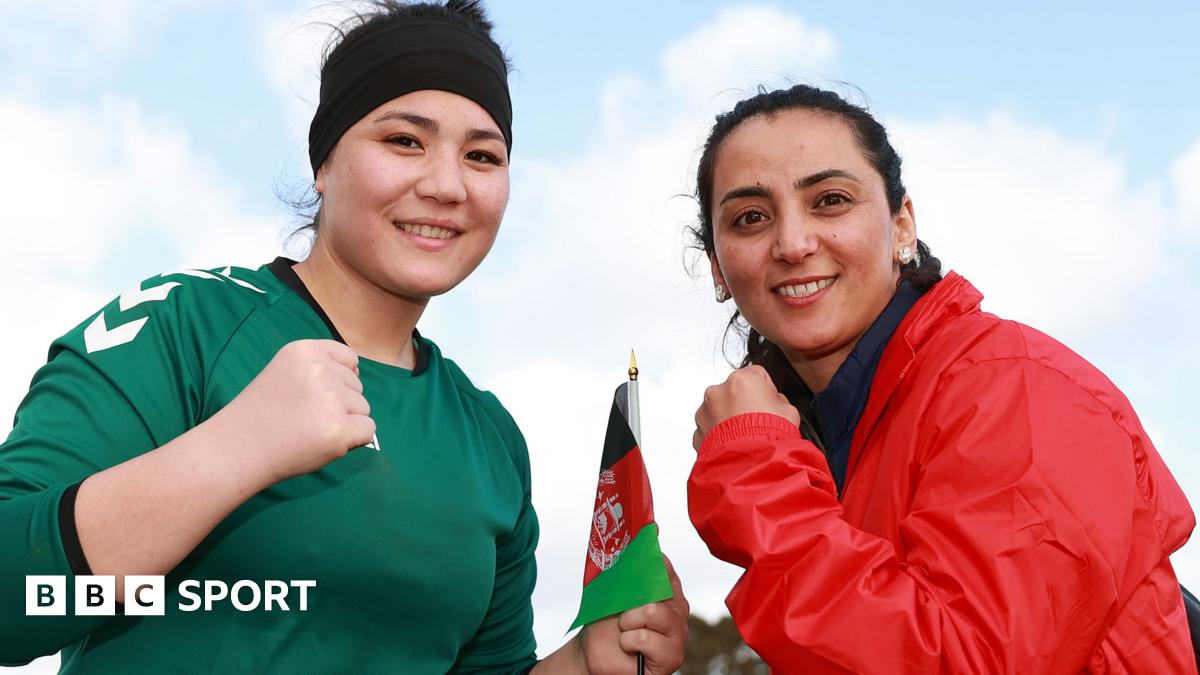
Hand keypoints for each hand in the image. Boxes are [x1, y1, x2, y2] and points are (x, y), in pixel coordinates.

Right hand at [208, 339, 374, 483]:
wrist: (237, 448)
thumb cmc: (264, 414)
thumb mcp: (287, 371)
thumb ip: (321, 367)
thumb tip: (359, 373)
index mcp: (305, 350)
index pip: (350, 359)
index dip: (338, 381)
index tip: (312, 395)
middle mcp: (320, 370)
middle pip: (357, 386)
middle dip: (340, 404)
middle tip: (303, 418)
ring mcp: (330, 399)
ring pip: (363, 408)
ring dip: (344, 422)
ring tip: (308, 430)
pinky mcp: (338, 429)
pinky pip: (368, 430)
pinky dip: (353, 440)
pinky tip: (322, 442)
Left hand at [580, 555, 688, 674]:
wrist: (596, 654)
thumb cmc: (607, 623)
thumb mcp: (615, 593)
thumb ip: (629, 574)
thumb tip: (634, 552)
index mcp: (668, 589)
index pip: (662, 564)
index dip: (643, 565)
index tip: (627, 569)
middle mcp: (678, 608)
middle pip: (658, 587)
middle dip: (631, 601)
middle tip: (623, 615)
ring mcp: (679, 632)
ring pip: (652, 611)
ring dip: (627, 622)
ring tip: (626, 632)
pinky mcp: (673, 655)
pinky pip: (643, 637)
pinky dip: (627, 642)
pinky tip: (630, 648)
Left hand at [693, 365, 799, 449]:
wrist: (750, 468)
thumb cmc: (769, 439)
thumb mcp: (789, 411)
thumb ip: (777, 400)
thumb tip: (773, 402)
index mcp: (741, 380)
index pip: (756, 374)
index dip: (766, 390)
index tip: (769, 403)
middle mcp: (717, 392)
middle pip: (733, 392)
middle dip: (743, 403)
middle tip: (758, 423)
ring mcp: (704, 412)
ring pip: (718, 410)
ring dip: (729, 420)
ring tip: (746, 437)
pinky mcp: (697, 432)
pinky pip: (710, 429)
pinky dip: (719, 436)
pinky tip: (734, 445)